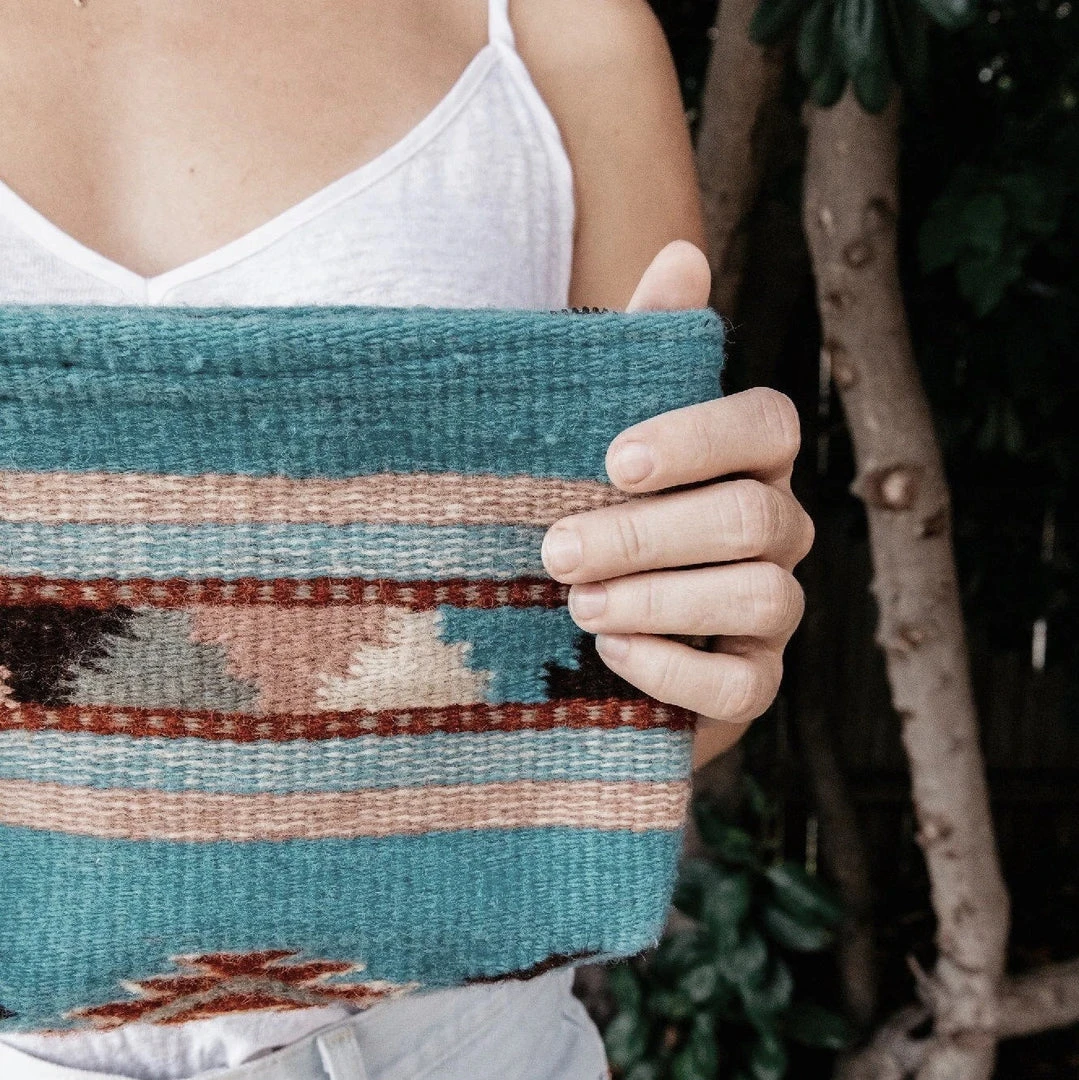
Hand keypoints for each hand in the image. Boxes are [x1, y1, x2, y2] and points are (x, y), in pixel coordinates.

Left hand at [542, 241, 813, 768]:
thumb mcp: (590, 433)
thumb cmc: (583, 509)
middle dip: (650, 535)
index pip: (768, 424)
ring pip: (765, 597)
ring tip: (577, 605)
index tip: (613, 461)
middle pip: (756, 518)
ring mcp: (773, 612)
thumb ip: (637, 352)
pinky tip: (611, 654)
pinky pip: (746, 683)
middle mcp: (776, 529)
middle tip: (557, 549)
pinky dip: (676, 669)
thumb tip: (683, 251)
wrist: (564, 633)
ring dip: (662, 599)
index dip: (701, 437)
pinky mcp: (752, 683)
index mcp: (744, 460)